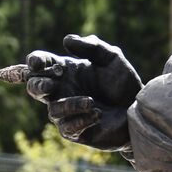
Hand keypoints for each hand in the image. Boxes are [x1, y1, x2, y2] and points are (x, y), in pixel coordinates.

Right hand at [25, 34, 141, 150]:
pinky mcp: (76, 131)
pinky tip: (97, 114)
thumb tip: (66, 40)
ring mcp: (67, 112)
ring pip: (52, 110)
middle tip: (49, 85)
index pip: (39, 64)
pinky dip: (80, 119)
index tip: (37, 63)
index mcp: (65, 71)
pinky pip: (67, 128)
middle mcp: (61, 91)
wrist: (138, 107)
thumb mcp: (111, 57)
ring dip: (69, 105)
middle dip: (37, 86)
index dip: (34, 62)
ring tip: (92, 101)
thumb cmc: (122, 81)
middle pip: (34, 88)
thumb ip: (92, 46)